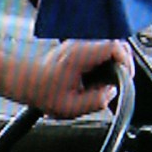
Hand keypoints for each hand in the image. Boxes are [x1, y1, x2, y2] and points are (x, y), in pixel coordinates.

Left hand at [18, 40, 133, 118]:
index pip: (114, 47)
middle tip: (122, 82)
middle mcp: (81, 46)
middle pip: (116, 44)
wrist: (25, 82)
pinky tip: (101, 79)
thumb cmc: (42, 92)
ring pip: (109, 48)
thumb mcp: (71, 106)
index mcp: (80, 55)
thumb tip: (111, 94)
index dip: (126, 62)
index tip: (126, 77)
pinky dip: (106, 64)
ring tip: (111, 82)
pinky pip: (100, 52)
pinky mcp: (79, 50)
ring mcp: (80, 46)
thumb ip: (95, 101)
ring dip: (115, 63)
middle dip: (124, 63)